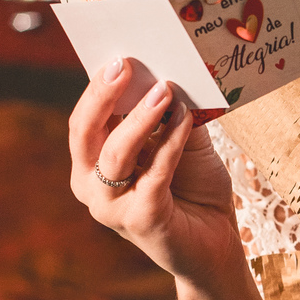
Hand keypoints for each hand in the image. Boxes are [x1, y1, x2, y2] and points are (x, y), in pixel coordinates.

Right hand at [68, 57, 240, 286]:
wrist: (214, 243)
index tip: (118, 56)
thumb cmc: (192, 188)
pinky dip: (169, 144)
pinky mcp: (141, 222)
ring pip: (115, 154)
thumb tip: (165, 73)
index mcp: (92, 163)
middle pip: (84, 133)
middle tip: (125, 65)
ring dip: (140, 118)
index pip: (84, 120)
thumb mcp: (180, 141)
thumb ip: (168, 113)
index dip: (97, 87)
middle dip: (102, 96)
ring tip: (165, 90)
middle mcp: (91, 186)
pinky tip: (185, 120)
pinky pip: (154, 175)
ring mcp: (112, 207)